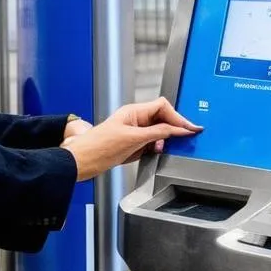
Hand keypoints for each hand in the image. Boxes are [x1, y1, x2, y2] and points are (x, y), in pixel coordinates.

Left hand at [61, 97, 201, 181]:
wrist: (82, 162)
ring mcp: (133, 132)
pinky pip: (151, 143)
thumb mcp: (133, 138)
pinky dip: (156, 148)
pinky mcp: (132, 144)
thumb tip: (177, 129)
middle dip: (173, 128)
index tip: (189, 129)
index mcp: (133, 112)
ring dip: (164, 139)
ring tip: (165, 148)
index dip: (177, 117)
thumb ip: (157, 132)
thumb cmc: (98, 147)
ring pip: (158, 132)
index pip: (163, 107)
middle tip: (186, 138)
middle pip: (162, 118)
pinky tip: (155, 153)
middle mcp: (134, 120)